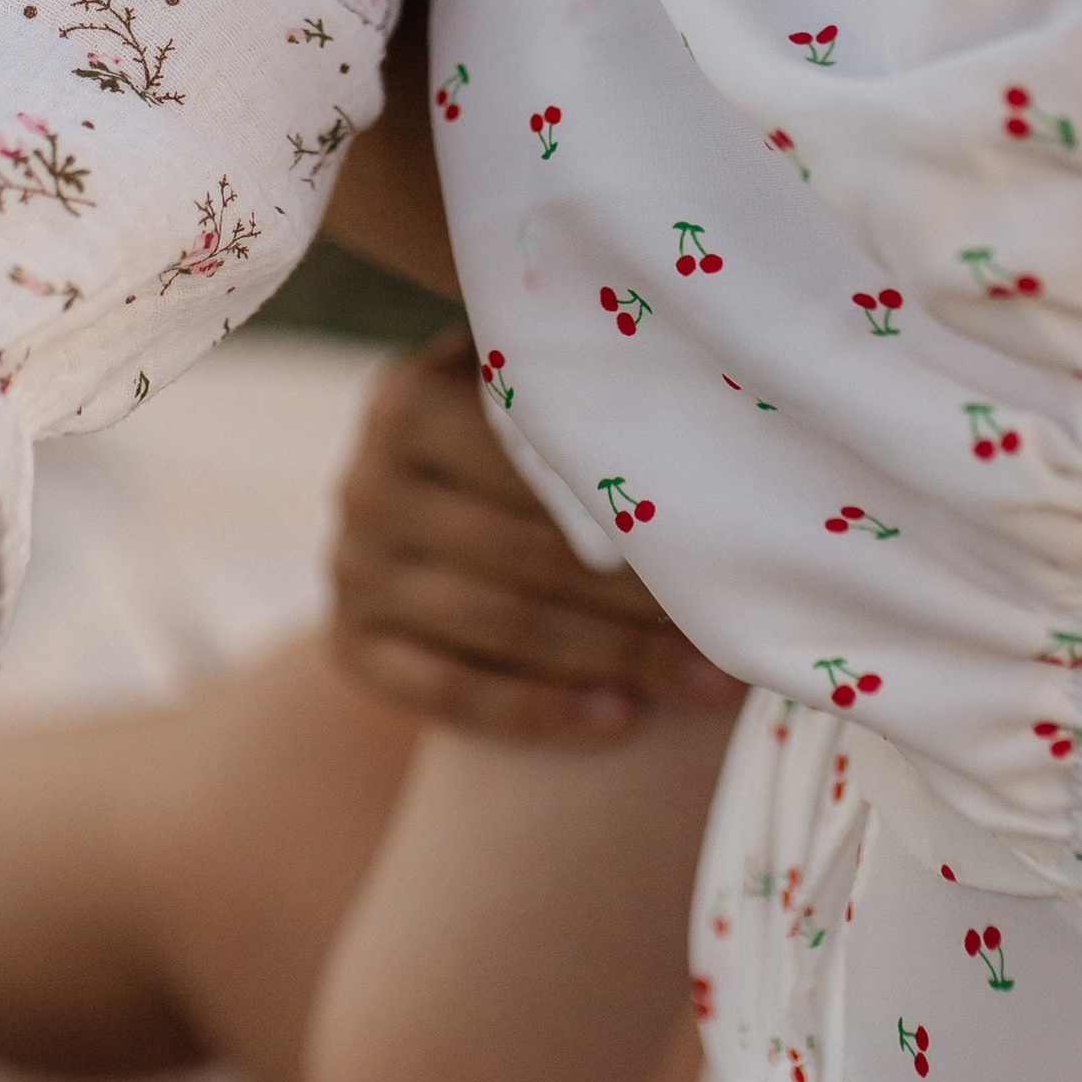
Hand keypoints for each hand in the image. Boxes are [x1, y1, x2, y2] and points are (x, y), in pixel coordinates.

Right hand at [327, 329, 740, 744]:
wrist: (409, 533)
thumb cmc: (501, 452)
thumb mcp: (507, 394)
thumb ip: (568, 376)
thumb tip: (691, 362)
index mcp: (408, 402)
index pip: (532, 460)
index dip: (630, 505)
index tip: (722, 543)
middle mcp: (366, 484)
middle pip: (526, 550)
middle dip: (639, 598)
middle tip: (729, 630)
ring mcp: (352, 570)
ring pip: (501, 623)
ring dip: (613, 659)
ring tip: (704, 684)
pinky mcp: (351, 646)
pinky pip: (450, 690)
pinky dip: (539, 710)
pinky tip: (619, 719)